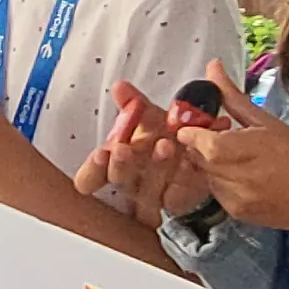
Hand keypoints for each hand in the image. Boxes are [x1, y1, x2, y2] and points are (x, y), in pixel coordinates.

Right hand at [74, 79, 210, 218]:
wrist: (199, 152)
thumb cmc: (164, 136)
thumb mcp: (149, 117)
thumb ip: (134, 104)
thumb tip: (119, 86)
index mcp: (115, 162)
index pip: (90, 178)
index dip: (91, 171)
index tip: (99, 154)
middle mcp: (131, 182)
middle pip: (118, 180)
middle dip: (120, 165)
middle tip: (123, 150)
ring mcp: (153, 196)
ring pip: (147, 190)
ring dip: (155, 166)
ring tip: (164, 145)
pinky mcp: (177, 201)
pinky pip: (177, 196)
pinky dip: (183, 178)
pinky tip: (189, 162)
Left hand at [167, 61, 288, 263]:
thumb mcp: (270, 122)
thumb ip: (234, 98)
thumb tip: (212, 67)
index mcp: (247, 150)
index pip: (200, 142)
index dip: (193, 130)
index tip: (198, 122)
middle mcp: (237, 177)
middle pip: (198, 157)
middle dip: (201, 144)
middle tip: (221, 134)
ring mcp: (235, 199)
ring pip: (204, 174)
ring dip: (210, 162)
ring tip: (237, 154)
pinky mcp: (236, 213)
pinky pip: (216, 191)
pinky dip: (221, 179)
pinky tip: (243, 174)